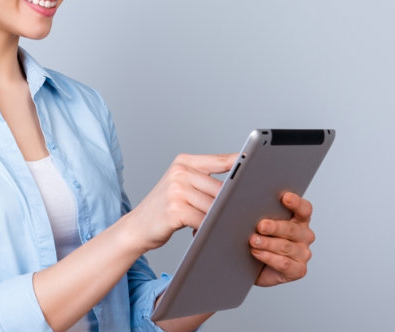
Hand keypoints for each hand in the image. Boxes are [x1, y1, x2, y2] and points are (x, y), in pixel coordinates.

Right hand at [119, 153, 233, 251]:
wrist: (136, 227)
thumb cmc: (163, 209)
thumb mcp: (180, 186)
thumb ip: (204, 182)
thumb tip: (238, 187)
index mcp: (184, 162)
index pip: (220, 161)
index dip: (241, 163)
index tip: (259, 165)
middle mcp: (180, 173)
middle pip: (220, 189)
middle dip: (230, 204)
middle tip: (239, 214)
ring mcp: (176, 190)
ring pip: (214, 206)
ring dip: (219, 219)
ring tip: (218, 226)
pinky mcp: (175, 209)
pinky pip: (203, 220)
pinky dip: (208, 229)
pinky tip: (203, 233)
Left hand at [250, 191, 314, 286]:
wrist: (251, 266)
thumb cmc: (256, 240)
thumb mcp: (256, 222)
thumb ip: (256, 210)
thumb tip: (238, 196)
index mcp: (299, 219)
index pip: (304, 209)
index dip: (296, 203)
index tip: (284, 197)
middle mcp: (304, 235)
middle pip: (293, 229)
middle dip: (275, 226)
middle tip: (260, 225)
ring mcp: (302, 253)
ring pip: (286, 246)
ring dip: (268, 243)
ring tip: (253, 240)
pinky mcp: (298, 270)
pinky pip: (284, 263)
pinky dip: (269, 257)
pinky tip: (256, 253)